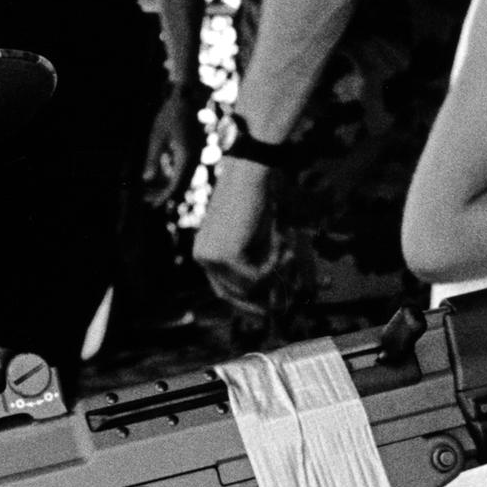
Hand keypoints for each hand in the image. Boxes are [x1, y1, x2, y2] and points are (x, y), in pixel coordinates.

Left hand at [141, 83, 204, 205]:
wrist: (185, 99)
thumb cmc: (169, 115)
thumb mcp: (156, 137)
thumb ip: (153, 159)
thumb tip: (146, 180)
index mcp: (186, 156)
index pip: (176, 184)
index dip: (164, 197)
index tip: (152, 205)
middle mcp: (194, 159)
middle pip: (181, 185)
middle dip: (164, 195)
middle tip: (146, 202)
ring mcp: (195, 156)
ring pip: (182, 180)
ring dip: (167, 187)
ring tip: (149, 193)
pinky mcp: (192, 153)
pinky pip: (183, 171)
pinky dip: (171, 178)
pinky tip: (158, 180)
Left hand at [194, 156, 273, 313]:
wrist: (253, 176)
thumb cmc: (257, 201)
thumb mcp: (253, 241)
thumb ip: (252, 265)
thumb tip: (267, 300)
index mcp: (204, 252)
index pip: (221, 289)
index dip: (243, 303)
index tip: (265, 311)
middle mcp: (202, 256)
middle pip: (231, 294)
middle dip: (256, 300)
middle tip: (276, 307)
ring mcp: (211, 257)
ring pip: (248, 287)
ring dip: (273, 268)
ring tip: (285, 243)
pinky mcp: (226, 256)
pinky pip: (257, 276)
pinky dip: (274, 261)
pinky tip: (280, 237)